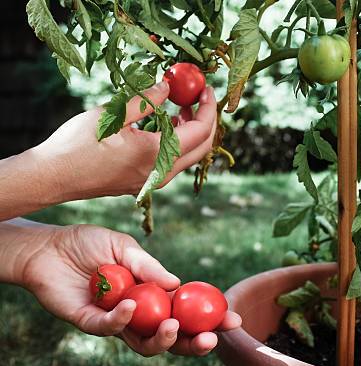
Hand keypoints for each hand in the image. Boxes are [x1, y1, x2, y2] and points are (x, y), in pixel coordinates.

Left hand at [16, 222, 240, 356]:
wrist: (48, 246)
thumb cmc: (89, 243)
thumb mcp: (125, 247)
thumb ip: (148, 266)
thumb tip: (177, 284)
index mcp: (154, 295)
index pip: (187, 313)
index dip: (210, 320)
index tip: (233, 319)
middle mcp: (139, 313)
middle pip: (172, 338)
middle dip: (194, 343)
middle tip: (210, 339)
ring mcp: (116, 321)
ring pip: (145, 344)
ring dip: (164, 340)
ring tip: (174, 326)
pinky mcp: (90, 322)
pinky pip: (110, 329)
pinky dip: (123, 319)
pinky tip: (130, 304)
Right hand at [34, 82, 216, 200]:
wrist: (53, 177)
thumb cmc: (76, 145)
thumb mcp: (112, 115)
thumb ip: (145, 101)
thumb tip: (167, 87)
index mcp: (156, 155)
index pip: (200, 131)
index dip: (208, 109)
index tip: (206, 89)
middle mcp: (160, 173)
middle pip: (201, 147)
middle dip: (206, 120)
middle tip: (198, 97)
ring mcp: (152, 182)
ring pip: (187, 156)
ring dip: (190, 131)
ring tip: (179, 107)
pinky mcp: (143, 183)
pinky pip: (170, 162)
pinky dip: (175, 142)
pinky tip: (163, 124)